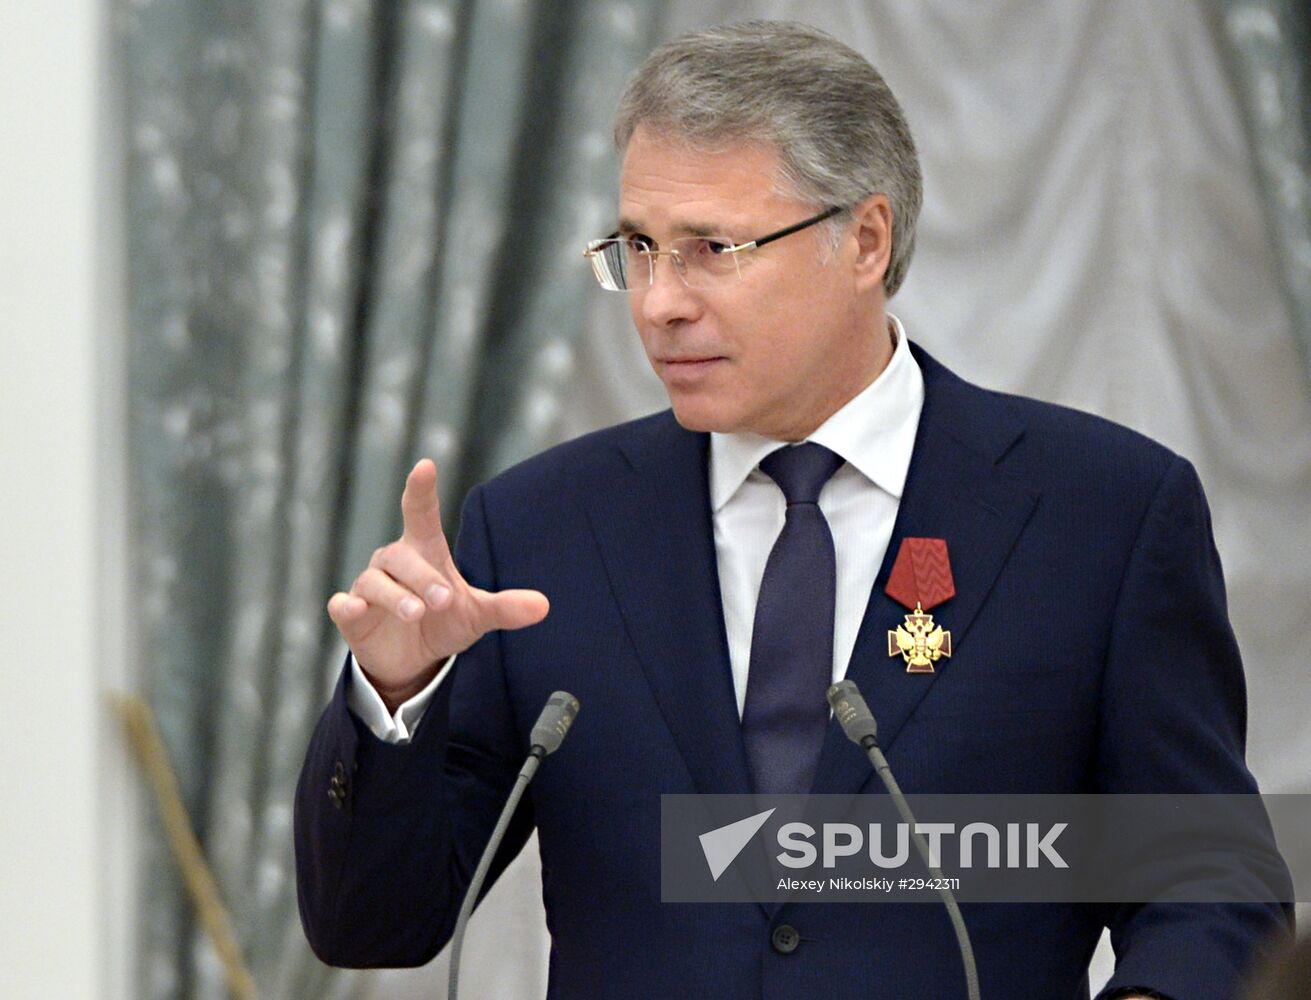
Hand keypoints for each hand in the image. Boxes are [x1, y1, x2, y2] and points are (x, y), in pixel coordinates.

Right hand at [327, 459, 548, 707]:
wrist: (412, 660)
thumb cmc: (443, 622)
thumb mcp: (476, 615)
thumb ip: (505, 607)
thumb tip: (544, 606)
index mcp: (424, 552)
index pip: (420, 513)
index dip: (420, 489)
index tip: (425, 466)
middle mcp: (393, 562)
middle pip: (401, 557)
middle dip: (422, 578)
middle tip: (444, 600)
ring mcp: (370, 586)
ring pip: (375, 581)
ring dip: (396, 596)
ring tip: (417, 613)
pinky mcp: (352, 613)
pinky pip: (343, 604)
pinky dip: (347, 605)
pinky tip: (354, 608)